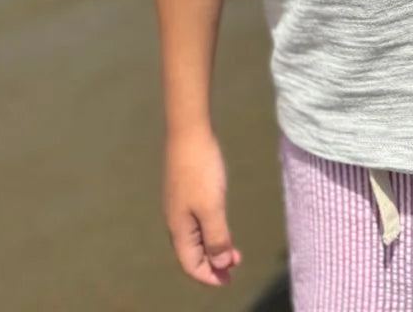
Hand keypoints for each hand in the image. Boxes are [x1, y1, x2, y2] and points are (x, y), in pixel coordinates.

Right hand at [164, 127, 242, 286]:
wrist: (189, 133)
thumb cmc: (201, 171)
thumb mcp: (212, 207)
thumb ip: (217, 237)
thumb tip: (222, 263)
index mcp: (180, 229)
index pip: (190, 264)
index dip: (209, 276)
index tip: (229, 279)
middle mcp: (176, 220)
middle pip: (192, 253)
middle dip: (213, 263)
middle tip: (236, 266)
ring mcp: (179, 205)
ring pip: (195, 238)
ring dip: (214, 247)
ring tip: (233, 249)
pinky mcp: (185, 191)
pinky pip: (196, 222)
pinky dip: (211, 231)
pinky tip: (221, 224)